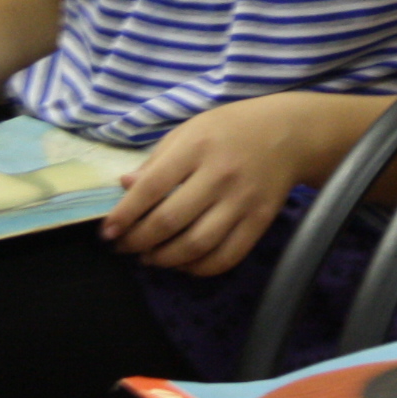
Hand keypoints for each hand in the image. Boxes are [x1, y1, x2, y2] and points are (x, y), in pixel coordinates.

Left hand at [101, 94, 331, 276]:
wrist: (288, 133)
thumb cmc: (230, 129)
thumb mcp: (190, 130)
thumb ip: (157, 159)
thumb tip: (124, 186)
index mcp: (196, 146)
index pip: (152, 186)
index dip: (125, 213)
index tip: (108, 232)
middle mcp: (219, 175)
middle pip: (171, 220)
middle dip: (139, 241)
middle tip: (124, 247)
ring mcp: (242, 200)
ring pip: (197, 244)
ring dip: (166, 259)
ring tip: (149, 258)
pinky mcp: (260, 221)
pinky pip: (227, 256)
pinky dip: (200, 268)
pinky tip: (183, 264)